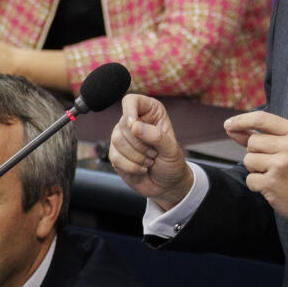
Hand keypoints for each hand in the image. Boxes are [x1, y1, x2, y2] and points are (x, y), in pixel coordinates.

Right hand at [109, 94, 193, 209]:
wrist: (167, 185)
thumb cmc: (172, 163)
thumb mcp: (171, 149)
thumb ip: (156, 136)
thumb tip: (134, 126)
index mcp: (150, 112)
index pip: (131, 101)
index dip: (130, 111)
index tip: (134, 125)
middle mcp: (134, 122)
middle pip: (123, 124)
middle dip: (140, 144)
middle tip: (154, 152)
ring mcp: (122, 138)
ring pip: (117, 140)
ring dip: (137, 156)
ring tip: (149, 161)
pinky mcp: (115, 154)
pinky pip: (115, 157)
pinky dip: (131, 167)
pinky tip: (141, 169)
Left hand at [225, 110, 287, 230]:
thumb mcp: (287, 146)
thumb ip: (260, 135)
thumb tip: (231, 127)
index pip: (261, 119)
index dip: (241, 120)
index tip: (228, 124)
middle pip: (252, 142)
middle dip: (255, 153)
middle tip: (274, 163)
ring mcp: (281, 164)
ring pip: (248, 160)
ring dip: (256, 169)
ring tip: (274, 174)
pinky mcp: (272, 182)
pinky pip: (250, 178)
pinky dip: (256, 184)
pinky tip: (272, 186)